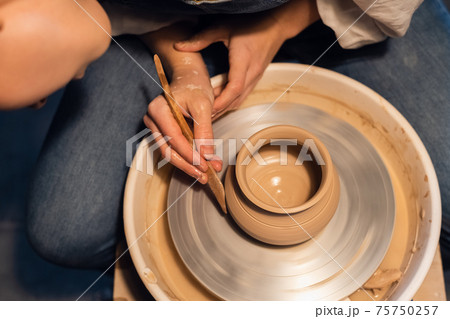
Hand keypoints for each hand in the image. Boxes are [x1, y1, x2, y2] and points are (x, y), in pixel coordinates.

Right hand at [143, 65, 221, 183]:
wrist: (190, 78)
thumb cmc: (195, 87)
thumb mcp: (203, 106)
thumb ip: (204, 131)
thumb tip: (207, 155)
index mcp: (158, 110)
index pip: (173, 139)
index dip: (190, 155)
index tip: (205, 165)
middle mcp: (153, 120)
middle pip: (168, 150)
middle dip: (188, 165)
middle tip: (204, 175)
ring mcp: (156, 127)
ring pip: (169, 153)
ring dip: (188, 165)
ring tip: (204, 174)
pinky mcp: (164, 133)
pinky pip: (174, 149)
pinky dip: (187, 158)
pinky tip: (200, 165)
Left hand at [174, 0, 318, 118]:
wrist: (276, 26)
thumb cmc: (252, 24)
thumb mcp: (223, 27)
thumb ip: (201, 38)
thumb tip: (179, 46)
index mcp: (244, 61)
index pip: (234, 88)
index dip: (221, 101)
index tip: (207, 109)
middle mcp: (252, 73)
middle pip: (236, 99)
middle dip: (219, 110)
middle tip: (202, 118)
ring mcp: (256, 77)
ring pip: (240, 99)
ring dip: (224, 108)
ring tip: (208, 115)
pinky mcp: (256, 78)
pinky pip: (243, 95)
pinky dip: (231, 102)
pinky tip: (219, 104)